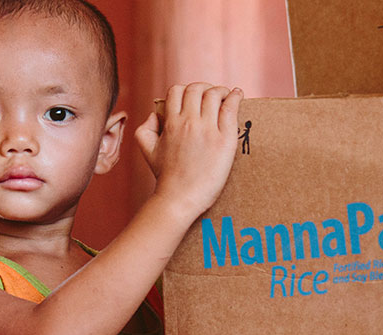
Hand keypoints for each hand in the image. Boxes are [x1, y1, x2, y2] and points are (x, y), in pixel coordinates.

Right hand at [135, 83, 242, 215]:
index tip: (193, 98)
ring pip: (214, 95)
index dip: (185, 91)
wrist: (179, 198)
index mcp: (170, 123)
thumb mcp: (147, 150)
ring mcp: (207, 130)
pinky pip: (231, 108)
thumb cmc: (166, 177)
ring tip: (225, 96)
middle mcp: (188, 122)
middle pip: (197, 89)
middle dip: (204, 88)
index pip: (176, 91)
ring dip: (220, 91)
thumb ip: (145, 128)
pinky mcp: (224, 140)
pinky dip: (235, 97)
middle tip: (211, 96)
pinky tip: (238, 95)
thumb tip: (156, 114)